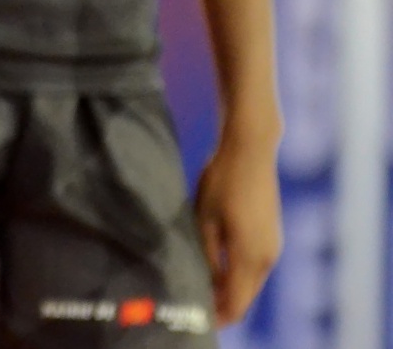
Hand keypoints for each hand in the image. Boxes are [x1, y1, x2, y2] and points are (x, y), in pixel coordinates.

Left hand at [194, 131, 281, 325]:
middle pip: (246, 295)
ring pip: (251, 279)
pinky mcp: (271, 233)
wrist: (250, 149)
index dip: (219, 315)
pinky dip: (238, 271)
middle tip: (196, 303)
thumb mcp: (205, 218)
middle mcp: (268, 257)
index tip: (199, 319)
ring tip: (202, 285)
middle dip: (223, 303)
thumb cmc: (222, 180)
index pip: (237, 303)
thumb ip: (208, 254)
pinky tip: (218, 265)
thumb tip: (207, 280)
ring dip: (231, 286)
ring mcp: (273, 245)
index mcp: (251, 257)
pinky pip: (255, 263)